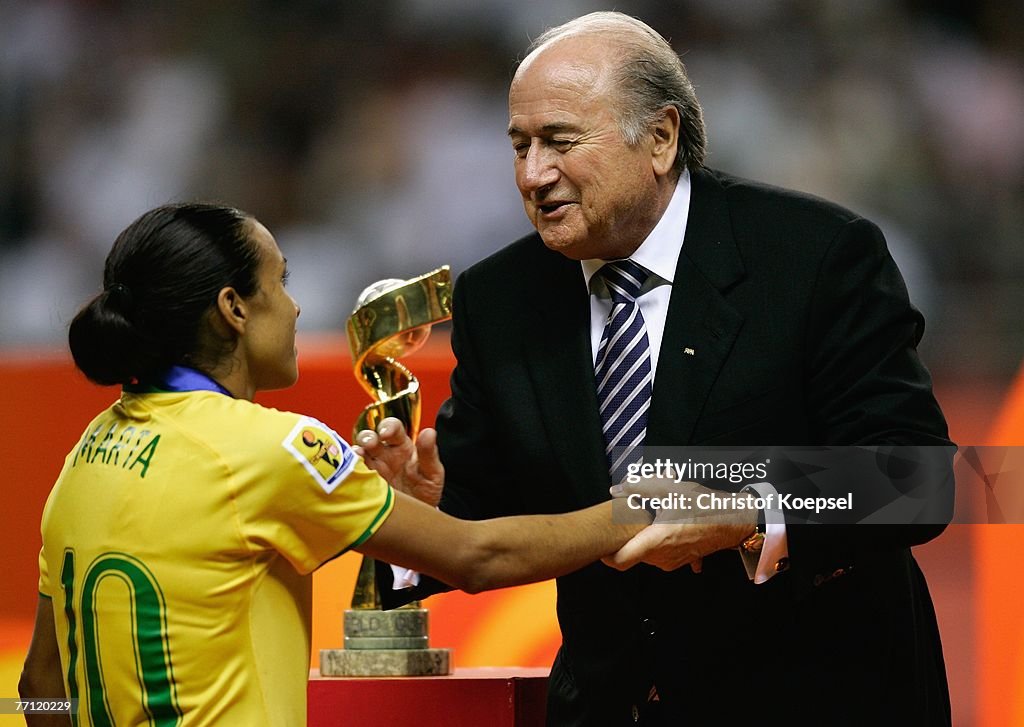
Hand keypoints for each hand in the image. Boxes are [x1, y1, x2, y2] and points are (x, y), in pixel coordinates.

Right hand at [353, 417, 444, 506]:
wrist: (417, 517)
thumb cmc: (426, 490)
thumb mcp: (432, 473)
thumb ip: (429, 454)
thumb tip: (429, 432)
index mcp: (401, 446)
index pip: (393, 428)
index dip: (388, 427)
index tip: (386, 433)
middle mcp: (383, 453)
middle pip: (369, 437)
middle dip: (367, 438)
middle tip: (369, 444)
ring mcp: (370, 468)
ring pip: (356, 454)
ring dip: (354, 453)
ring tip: (357, 457)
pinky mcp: (361, 483)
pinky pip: (350, 474)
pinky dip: (347, 471)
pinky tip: (351, 473)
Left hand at [602, 479, 755, 572]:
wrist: (733, 521)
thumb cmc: (705, 507)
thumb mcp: (670, 489)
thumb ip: (639, 488)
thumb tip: (618, 490)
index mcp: (655, 541)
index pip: (618, 561)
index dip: (605, 554)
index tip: (602, 542)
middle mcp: (661, 557)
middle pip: (631, 554)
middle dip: (627, 538)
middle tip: (628, 520)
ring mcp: (671, 561)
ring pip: (646, 554)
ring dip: (644, 537)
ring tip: (651, 518)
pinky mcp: (681, 560)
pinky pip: (663, 554)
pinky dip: (660, 543)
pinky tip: (665, 528)